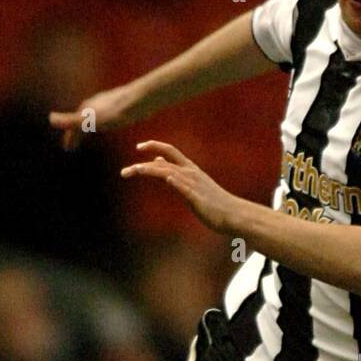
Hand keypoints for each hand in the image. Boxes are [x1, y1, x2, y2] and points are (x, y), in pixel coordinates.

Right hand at [50, 85, 137, 151]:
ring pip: (93, 117)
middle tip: (74, 144)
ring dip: (88, 126)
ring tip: (89, 133)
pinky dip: (102, 122)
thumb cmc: (115, 112)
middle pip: (81, 120)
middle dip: (76, 132)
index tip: (68, 149)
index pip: (73, 127)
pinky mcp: (120, 105)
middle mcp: (94, 104)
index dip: (69, 138)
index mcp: (86, 109)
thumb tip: (50, 119)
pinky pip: (107, 115)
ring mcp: (107, 104)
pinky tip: (110, 123)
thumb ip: (71, 121)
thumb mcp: (91, 119)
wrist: (140, 100)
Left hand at [121, 141, 240, 234]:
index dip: (155, 146)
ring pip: (170, 173)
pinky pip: (187, 189)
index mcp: (191, 170)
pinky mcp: (198, 199)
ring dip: (151, 171)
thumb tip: (159, 164)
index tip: (139, 146)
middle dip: (145, 161)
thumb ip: (176, 173)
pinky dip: (177, 182)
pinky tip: (168, 178)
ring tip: (135, 170)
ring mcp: (195, 186)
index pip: (170, 152)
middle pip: (166, 161)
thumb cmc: (214, 202)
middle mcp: (191, 174)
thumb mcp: (193, 185)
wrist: (234, 214)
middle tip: (125, 169)